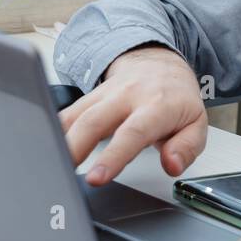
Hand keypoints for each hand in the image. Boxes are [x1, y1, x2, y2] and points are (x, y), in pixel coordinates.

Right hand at [58, 45, 207, 184]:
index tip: (96, 178)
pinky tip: (44, 146)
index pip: (132, 132)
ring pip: (75, 115)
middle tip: (61, 173)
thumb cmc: (177, 98)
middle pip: (94, 121)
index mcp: (157, 105)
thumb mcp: (197, 123)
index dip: (113, 157)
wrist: (160, 63)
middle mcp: (127, 96)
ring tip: (49, 165)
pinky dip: (54, 130)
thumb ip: (187, 147)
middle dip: (75, 148)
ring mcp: (105, 93)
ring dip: (59, 141)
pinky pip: (68, 112)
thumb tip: (172, 165)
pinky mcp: (89, 95)